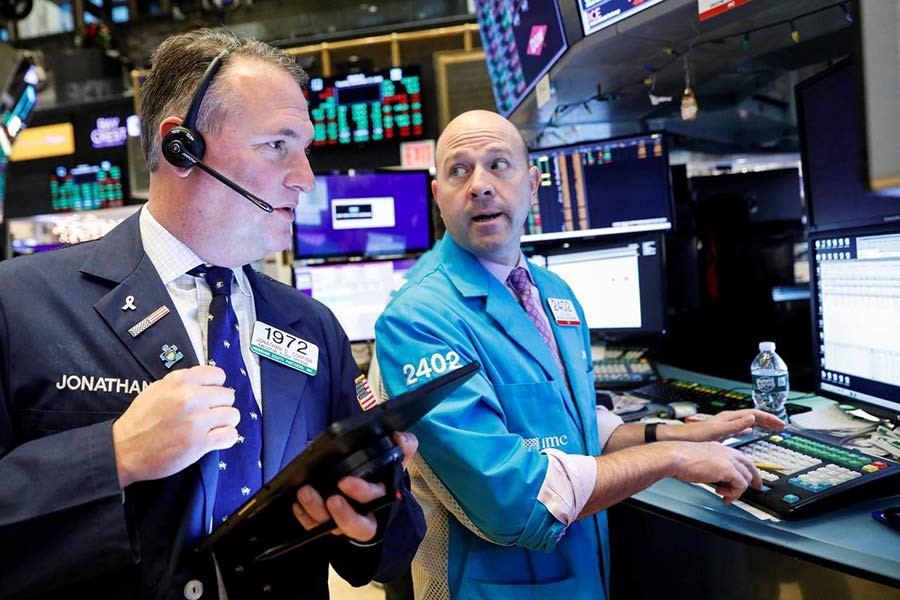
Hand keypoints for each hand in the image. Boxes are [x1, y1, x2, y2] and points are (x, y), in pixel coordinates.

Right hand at [112, 366, 238, 486]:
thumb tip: (207, 381)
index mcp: (180, 381)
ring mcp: (196, 421)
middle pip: (228, 396)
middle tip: (209, 415)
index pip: (218, 375)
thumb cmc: (140, 420)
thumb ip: (183, 383)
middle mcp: (190, 397)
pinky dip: (227, 438)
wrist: (124, 450)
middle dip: (221, 405)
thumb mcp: (157, 389)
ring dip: (225, 422)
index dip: (216, 387)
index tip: (210, 396)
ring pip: (232, 415)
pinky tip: (216, 439)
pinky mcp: (199, 443)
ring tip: (212, 427)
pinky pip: (230, 435)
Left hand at [291, 431, 415, 542]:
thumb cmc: (385, 473)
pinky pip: (317, 528)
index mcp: (386, 498)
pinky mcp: (332, 525)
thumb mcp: (397, 458)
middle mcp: (368, 515)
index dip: (361, 492)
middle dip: (343, 515)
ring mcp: (348, 522)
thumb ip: (404, 446)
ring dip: (317, 512)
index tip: (345, 482)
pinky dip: (306, 518)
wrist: (380, 490)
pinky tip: (298, 505)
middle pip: (358, 525)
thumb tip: (398, 437)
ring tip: (305, 494)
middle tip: (331, 499)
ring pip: (334, 527)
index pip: (376, 499)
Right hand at [667, 441, 761, 503]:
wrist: (675, 457)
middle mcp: (726, 452)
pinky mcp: (728, 469)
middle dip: (755, 479)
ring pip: (747, 477)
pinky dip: (734, 493)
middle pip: (750, 465)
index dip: (746, 469)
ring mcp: (728, 460)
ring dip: (738, 490)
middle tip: (756, 488)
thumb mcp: (700, 462)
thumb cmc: (680, 459)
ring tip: (726, 496)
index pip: (741, 458)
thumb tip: (715, 481)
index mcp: (720, 448)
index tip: (747, 478)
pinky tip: (723, 495)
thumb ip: (712, 469)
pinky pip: (741, 484)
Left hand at [679, 409, 785, 442]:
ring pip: (747, 421)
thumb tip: (753, 418)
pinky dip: (749, 429)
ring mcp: (725, 425)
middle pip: (753, 416)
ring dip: (760, 424)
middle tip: (781, 427)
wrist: (680, 440)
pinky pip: (740, 428)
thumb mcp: (718, 431)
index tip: (780, 424)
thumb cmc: (695, 435)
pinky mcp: (721, 431)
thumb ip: (735, 425)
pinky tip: (750, 432)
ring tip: (771, 428)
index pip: (754, 414)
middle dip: (768, 420)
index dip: (769, 418)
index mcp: (729, 418)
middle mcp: (728, 419)